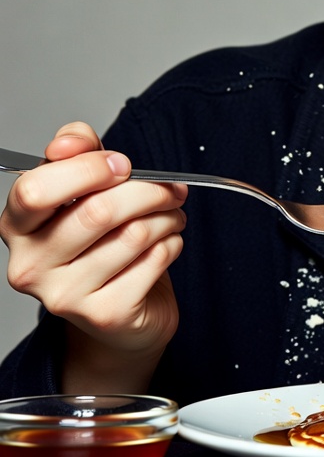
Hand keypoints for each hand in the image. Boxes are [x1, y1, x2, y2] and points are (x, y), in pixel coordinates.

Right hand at [0, 122, 186, 390]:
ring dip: (167, 216)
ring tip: (171, 215)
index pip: (35, 190)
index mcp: (17, 226)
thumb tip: (69, 141)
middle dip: (149, 191)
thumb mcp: (83, 187)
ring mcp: (64, 296)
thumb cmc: (100, 239)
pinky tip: (166, 244)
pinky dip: (172, 243)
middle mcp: (30, 265)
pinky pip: (154, 260)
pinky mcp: (105, 315)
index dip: (88, 168)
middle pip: (98, 211)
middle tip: (171, 189)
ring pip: (134, 234)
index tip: (123, 164)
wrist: (118, 310)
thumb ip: (77, 152)